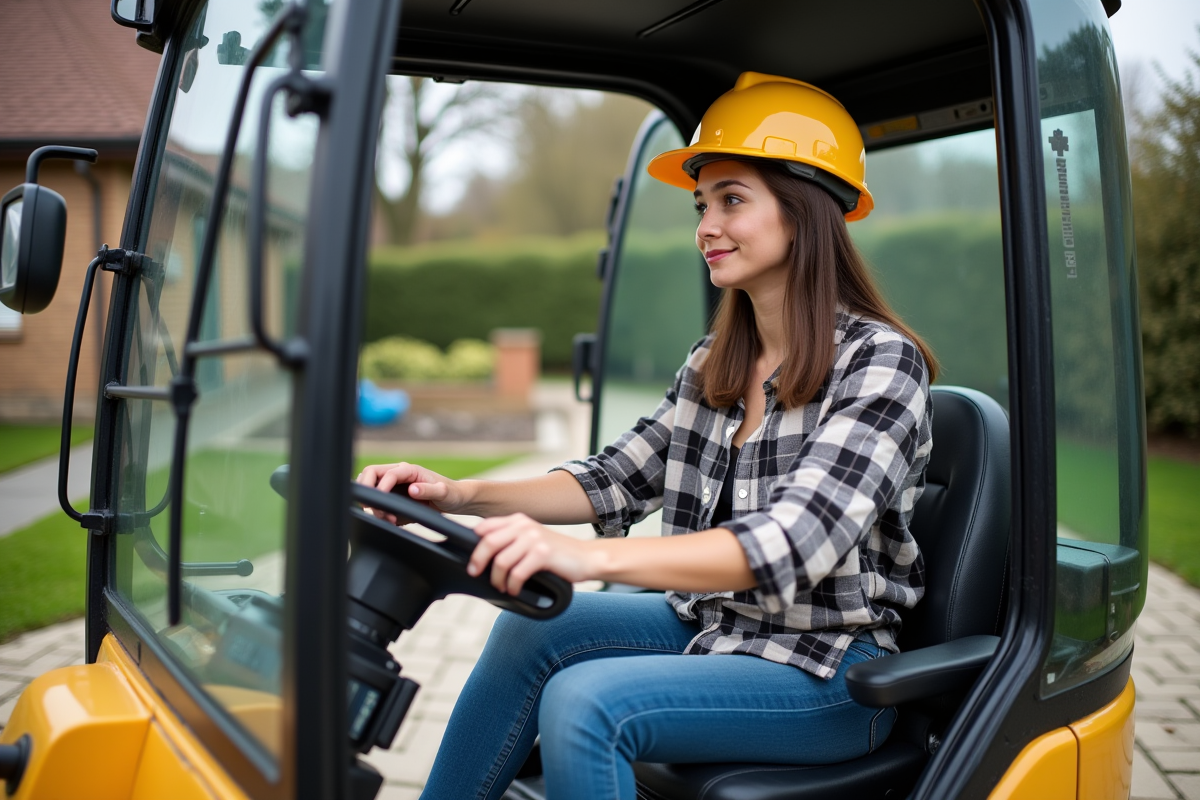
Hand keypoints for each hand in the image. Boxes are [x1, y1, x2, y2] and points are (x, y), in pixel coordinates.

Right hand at [355, 462, 468, 522]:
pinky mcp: (393, 494)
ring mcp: (394, 483)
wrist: (455, 499)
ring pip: (371, 485)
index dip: (380, 488)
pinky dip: (376, 508)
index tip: (379, 504)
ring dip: (371, 501)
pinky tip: (389, 519)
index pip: (387, 474)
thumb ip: (429, 490)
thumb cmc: (451, 493)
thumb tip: (412, 489)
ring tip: (386, 518)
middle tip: (372, 508)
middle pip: (371, 473)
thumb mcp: (444, 492)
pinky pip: (377, 497)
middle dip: (367, 490)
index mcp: (410, 470)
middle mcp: (399, 474)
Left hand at [470, 513, 597, 595]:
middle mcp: (525, 526)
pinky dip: (512, 586)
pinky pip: (517, 573)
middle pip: (488, 543)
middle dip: (478, 562)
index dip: (473, 543)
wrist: (586, 558)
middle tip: (476, 574)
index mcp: (519, 520)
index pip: (485, 527)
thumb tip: (481, 555)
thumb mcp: (532, 539)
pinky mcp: (543, 554)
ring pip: (501, 561)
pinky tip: (514, 590)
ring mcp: (534, 539)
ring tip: (501, 586)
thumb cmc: (556, 553)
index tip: (471, 561)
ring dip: (497, 579)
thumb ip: (510, 540)